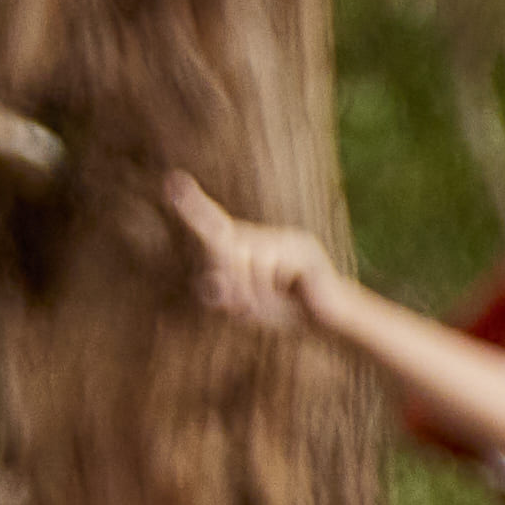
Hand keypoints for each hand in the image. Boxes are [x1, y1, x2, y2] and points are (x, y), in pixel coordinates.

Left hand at [161, 173, 330, 339]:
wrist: (332, 323)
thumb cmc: (286, 312)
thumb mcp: (246, 307)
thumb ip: (224, 294)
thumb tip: (209, 283)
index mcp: (248, 246)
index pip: (216, 224)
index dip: (193, 205)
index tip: (172, 180)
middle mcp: (266, 237)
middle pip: (226, 246)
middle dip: (231, 278)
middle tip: (248, 307)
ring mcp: (288, 240)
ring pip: (245, 260)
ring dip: (253, 293)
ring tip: (278, 304)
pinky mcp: (305, 251)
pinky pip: (270, 266)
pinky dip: (272, 291)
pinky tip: (295, 294)